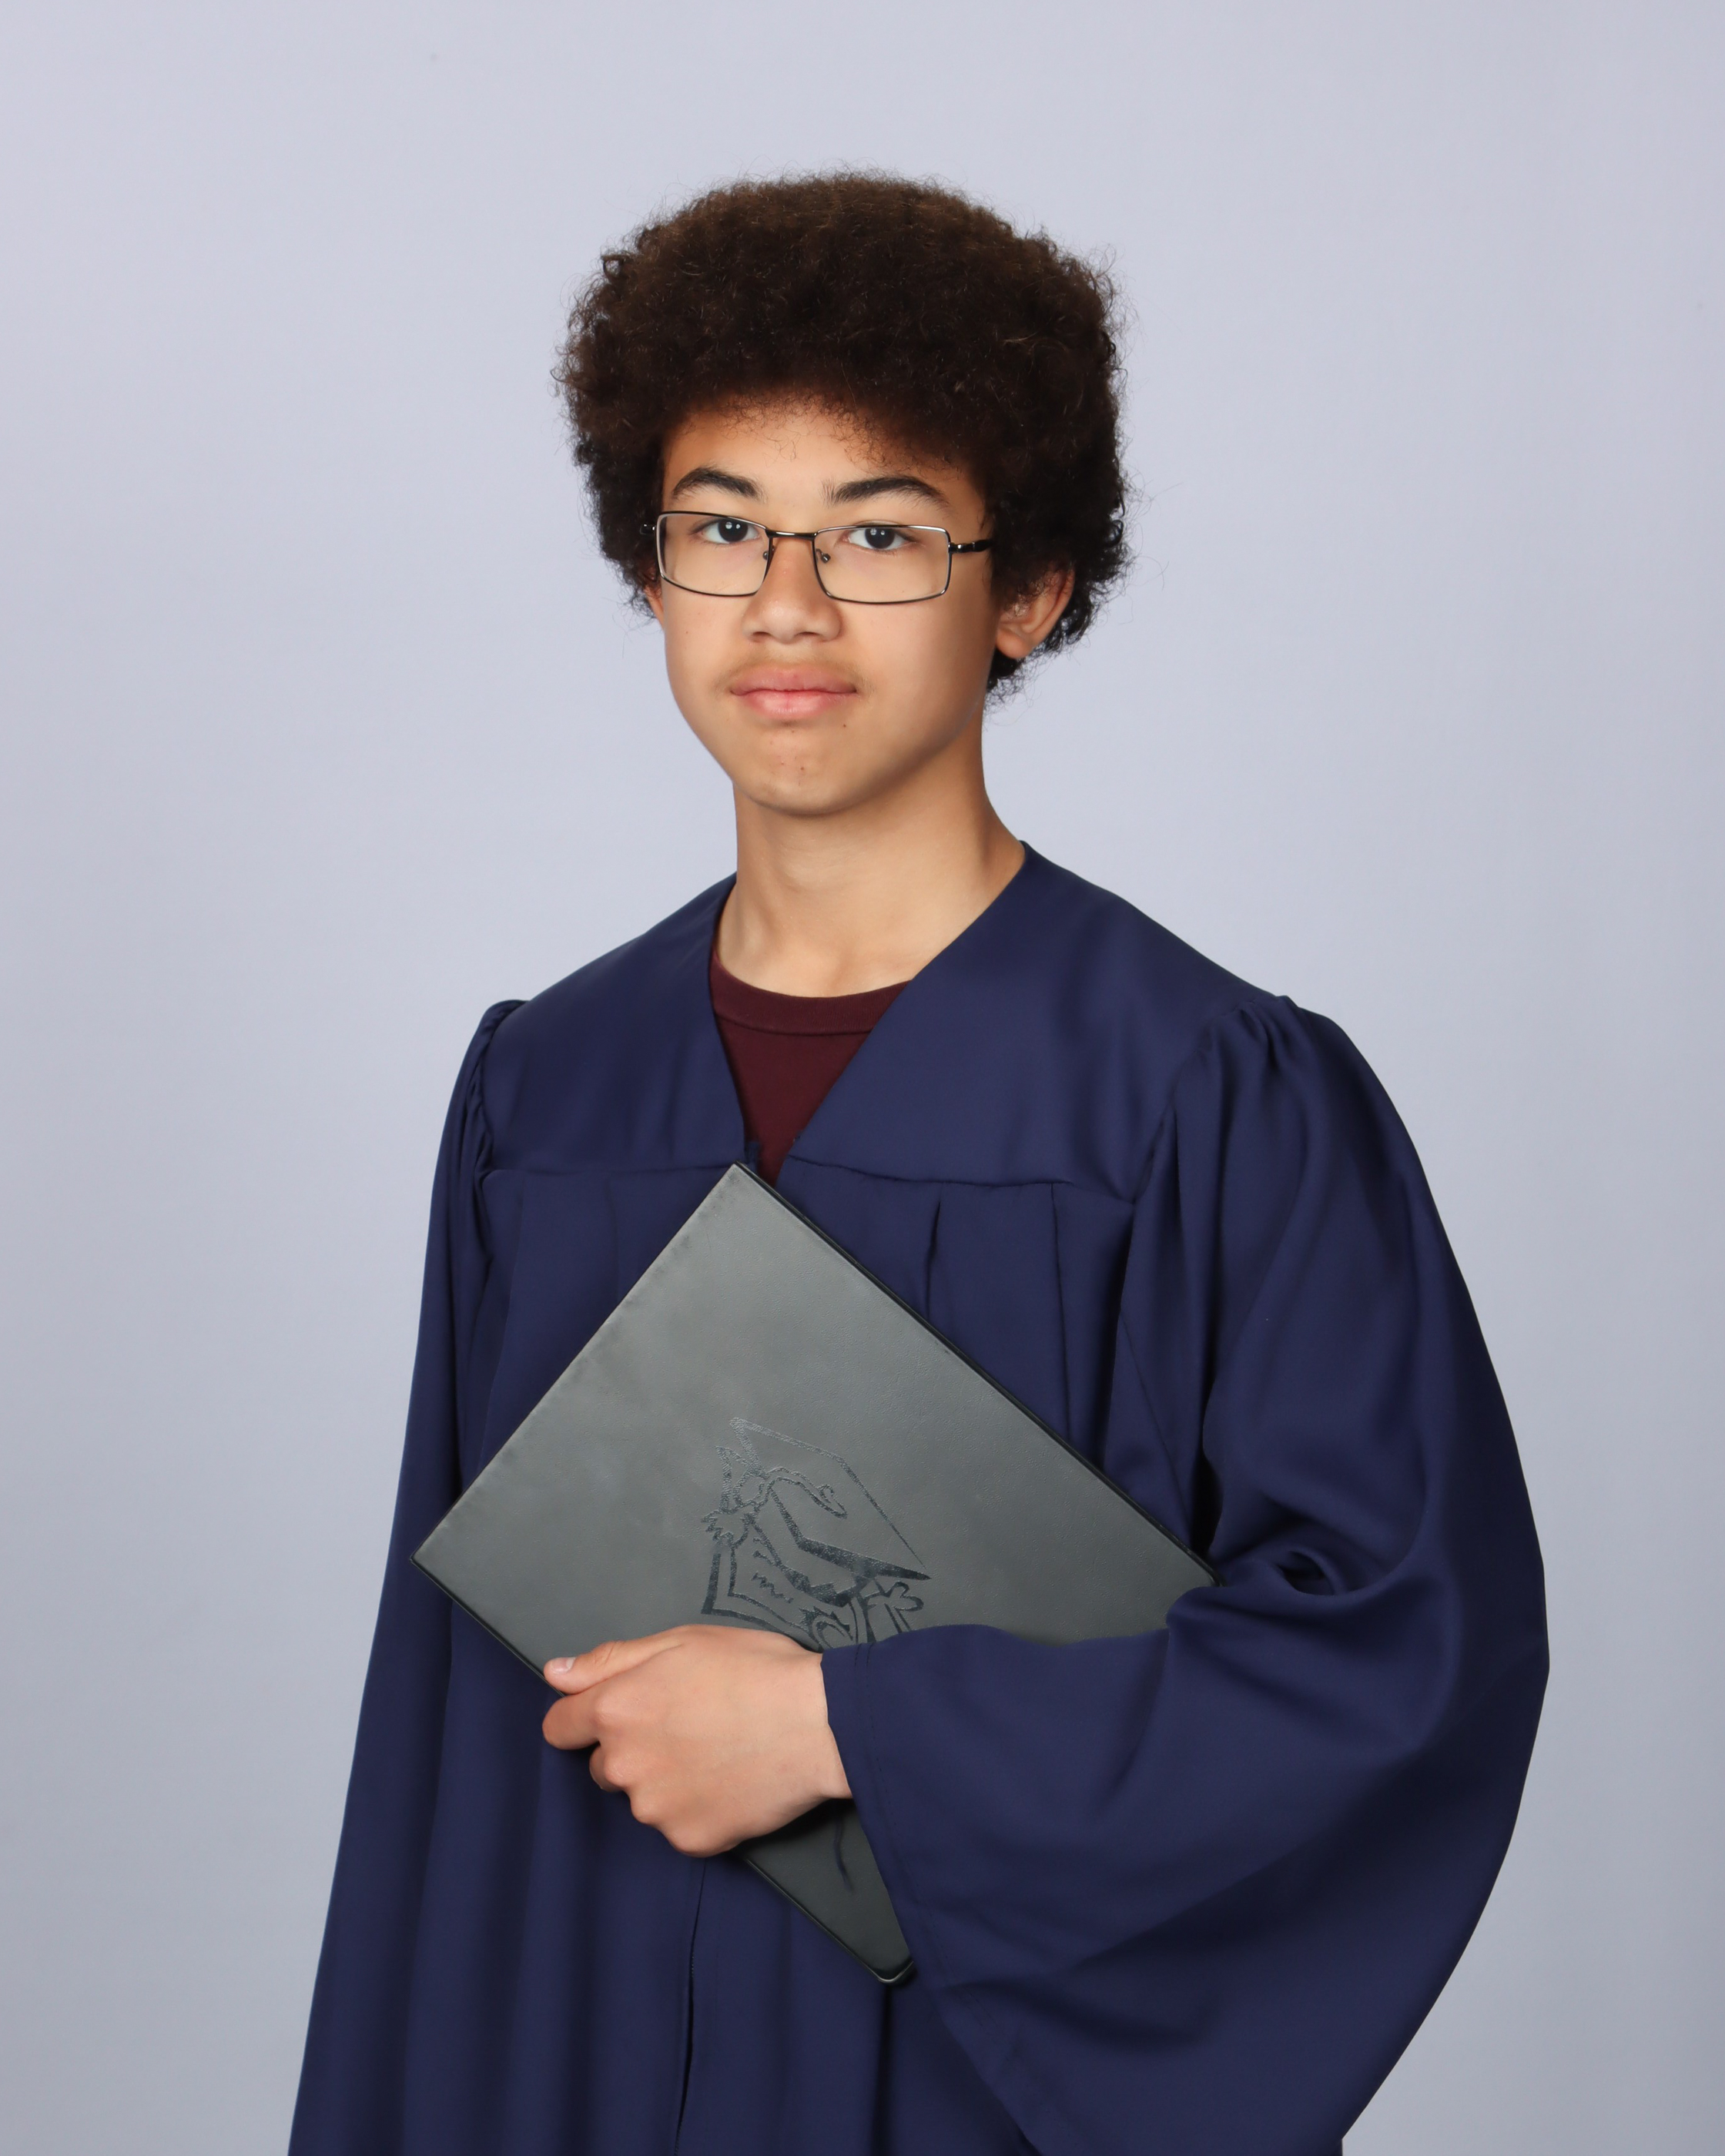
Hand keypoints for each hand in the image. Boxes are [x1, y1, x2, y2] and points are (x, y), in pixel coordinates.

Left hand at [541, 1626, 851, 1856]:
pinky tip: (732, 1782)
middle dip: (634, 1749)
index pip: (560, 1727)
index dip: (584, 1717)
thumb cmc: (755, 1670)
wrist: (819, 1724)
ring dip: (665, 1781)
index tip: (618, 1712)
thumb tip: (556, 1673)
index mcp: (616, 1709)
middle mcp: (625, 1765)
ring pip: (643, 1798)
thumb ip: (610, 1660)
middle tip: (688, 1726)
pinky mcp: (689, 1840)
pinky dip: (698, 1809)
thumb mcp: (681, 1641)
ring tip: (718, 1752)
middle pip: (605, 1766)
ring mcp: (656, 1809)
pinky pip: (679, 1826)